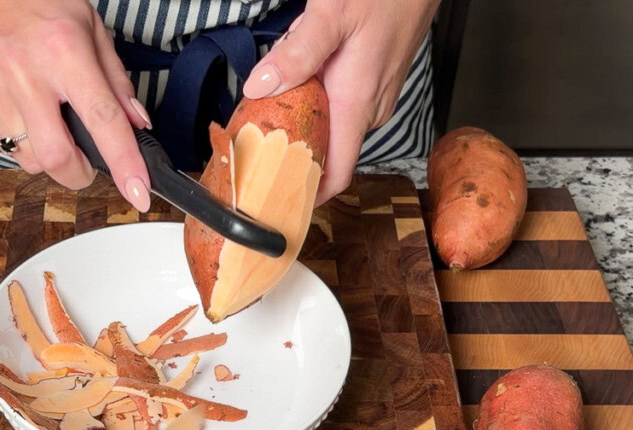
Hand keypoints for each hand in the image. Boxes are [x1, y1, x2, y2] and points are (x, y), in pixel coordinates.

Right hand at [0, 0, 153, 210]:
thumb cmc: (36, 6)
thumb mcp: (88, 26)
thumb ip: (115, 79)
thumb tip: (137, 126)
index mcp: (63, 49)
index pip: (102, 118)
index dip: (124, 161)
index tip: (138, 193)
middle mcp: (24, 72)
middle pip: (56, 157)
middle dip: (79, 173)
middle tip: (86, 161)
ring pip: (28, 160)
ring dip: (47, 155)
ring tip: (46, 120)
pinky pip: (2, 147)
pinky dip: (19, 141)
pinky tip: (19, 109)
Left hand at [243, 0, 438, 205]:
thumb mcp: (330, 15)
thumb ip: (296, 54)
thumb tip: (259, 88)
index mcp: (358, 102)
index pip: (339, 173)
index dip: (311, 195)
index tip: (282, 204)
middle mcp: (371, 107)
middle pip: (329, 152)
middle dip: (293, 151)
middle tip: (256, 144)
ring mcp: (377, 96)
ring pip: (334, 126)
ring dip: (304, 121)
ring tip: (274, 106)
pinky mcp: (378, 82)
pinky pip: (342, 106)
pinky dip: (319, 101)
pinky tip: (302, 79)